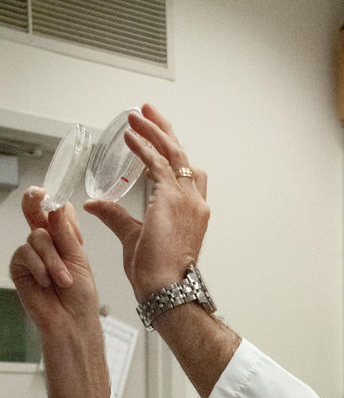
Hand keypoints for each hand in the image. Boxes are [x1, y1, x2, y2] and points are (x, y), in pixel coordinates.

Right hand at [9, 189, 100, 336]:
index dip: (56, 205)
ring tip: (63, 280)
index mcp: (65, 239)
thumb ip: (66, 234)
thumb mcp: (79, 260)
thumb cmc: (81, 296)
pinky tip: (47, 283)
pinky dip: (39, 267)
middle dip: (35, 202)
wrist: (72, 321)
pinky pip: (25, 253)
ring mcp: (32, 254)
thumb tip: (57, 207)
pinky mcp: (19, 267)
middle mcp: (47, 243)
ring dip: (53, 259)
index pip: (58, 213)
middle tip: (38, 194)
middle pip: (36, 214)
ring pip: (37, 237)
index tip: (57, 198)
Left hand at [84, 103, 209, 299]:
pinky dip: (143, 146)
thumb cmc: (157, 271)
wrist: (166, 286)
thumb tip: (95, 204)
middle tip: (147, 112)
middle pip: (182, 156)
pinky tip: (129, 136)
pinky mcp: (170, 197)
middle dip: (164, 130)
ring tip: (136, 115)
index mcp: (191, 211)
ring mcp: (186, 199)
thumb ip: (116, 216)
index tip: (157, 137)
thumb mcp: (133, 236)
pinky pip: (156, 163)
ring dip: (154, 131)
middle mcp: (194, 202)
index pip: (187, 173)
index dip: (172, 152)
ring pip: (173, 153)